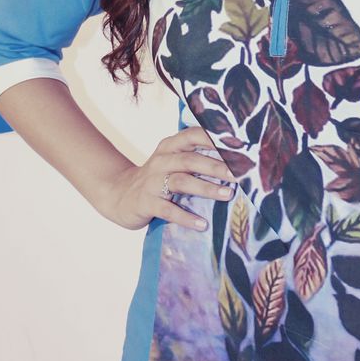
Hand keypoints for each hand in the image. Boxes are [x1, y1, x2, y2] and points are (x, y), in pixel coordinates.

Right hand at [94, 125, 236, 232]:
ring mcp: (152, 181)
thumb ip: (196, 157)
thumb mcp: (172, 162)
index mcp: (170, 147)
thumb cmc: (156, 179)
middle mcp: (161, 160)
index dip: (215, 140)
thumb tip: (235, 162)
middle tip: (240, 175)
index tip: (239, 147)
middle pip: (191, 160)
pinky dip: (186, 217)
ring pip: (181, 182)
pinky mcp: (146, 202)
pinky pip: (168, 210)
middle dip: (217, 166)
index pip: (193, 135)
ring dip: (206, 188)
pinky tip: (202, 224)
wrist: (118, 195)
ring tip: (227, 195)